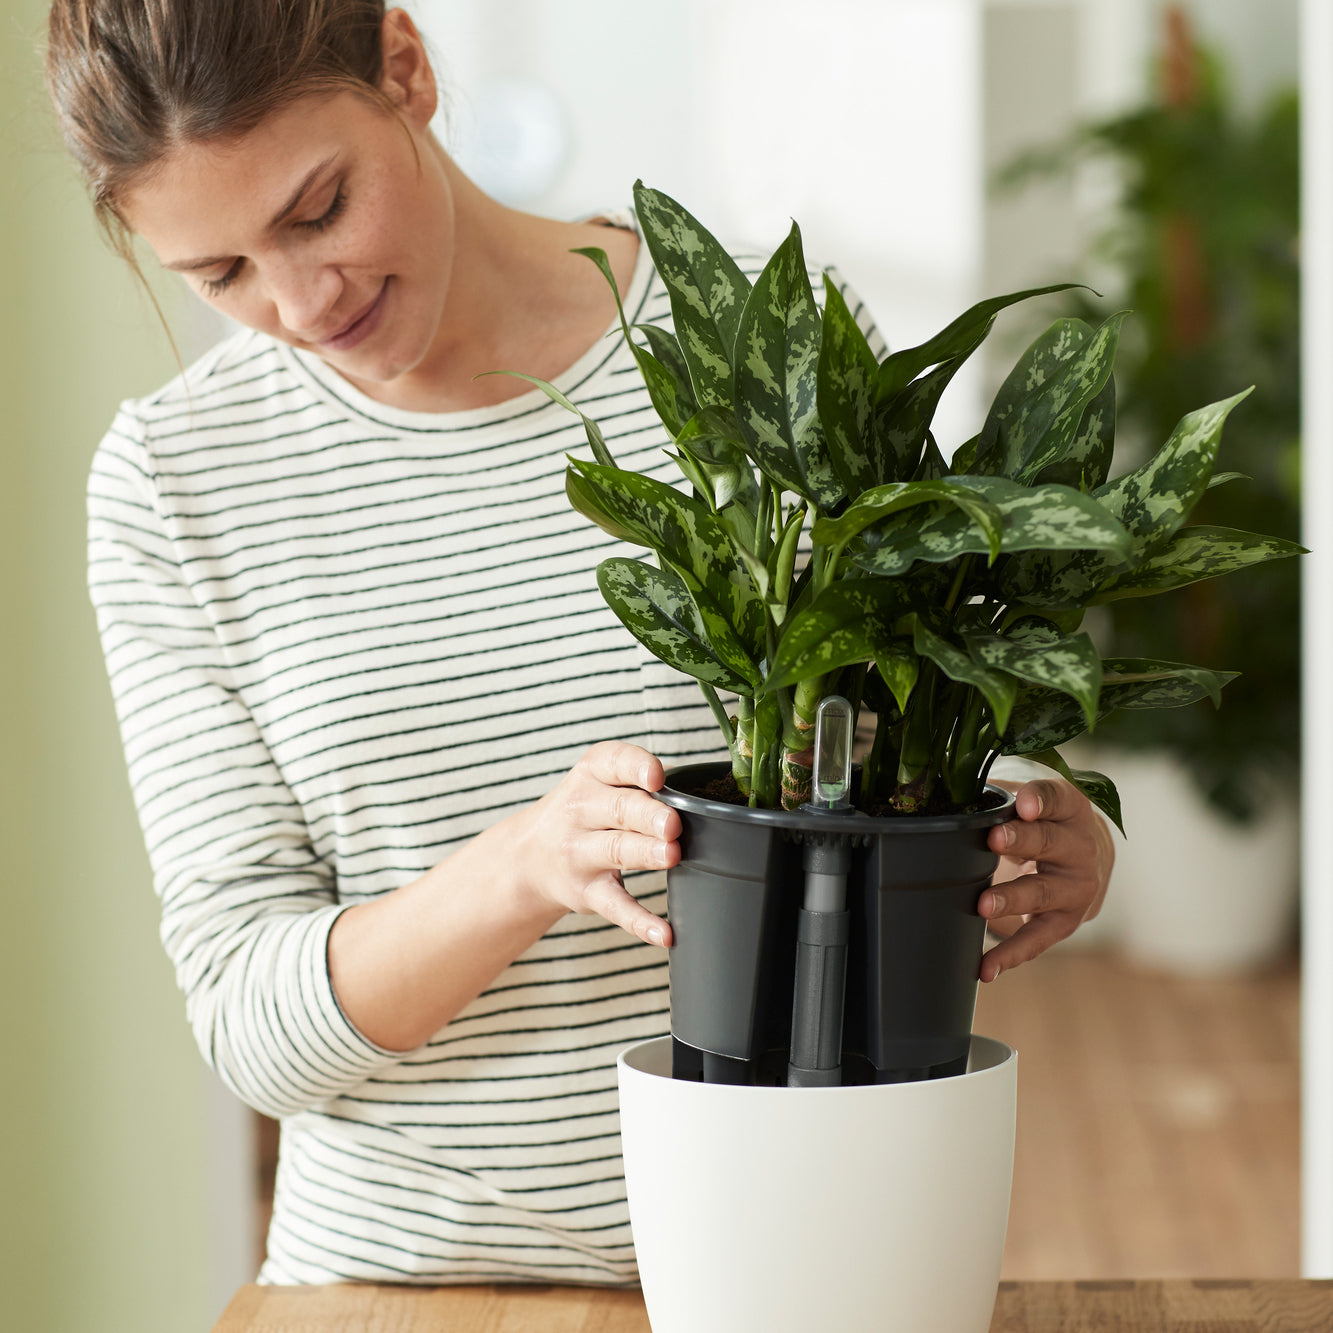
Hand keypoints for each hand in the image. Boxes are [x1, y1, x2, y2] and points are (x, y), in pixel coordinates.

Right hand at [513, 741, 679, 947]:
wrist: (528, 857)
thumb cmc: (585, 811)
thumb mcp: (598, 783)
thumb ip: (642, 784)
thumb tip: (703, 800)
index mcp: (591, 774)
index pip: (613, 762)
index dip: (637, 768)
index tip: (657, 777)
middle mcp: (581, 810)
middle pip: (619, 809)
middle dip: (648, 815)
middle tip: (673, 824)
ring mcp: (581, 853)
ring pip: (616, 850)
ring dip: (644, 853)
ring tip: (671, 856)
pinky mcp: (586, 893)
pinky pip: (615, 907)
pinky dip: (639, 921)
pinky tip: (664, 933)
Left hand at [976, 778, 1113, 981]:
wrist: (1088, 859)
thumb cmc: (1043, 822)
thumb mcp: (1031, 802)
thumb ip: (998, 798)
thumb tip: (946, 800)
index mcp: (1070, 808)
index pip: (1058, 798)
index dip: (1041, 800)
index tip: (1023, 804)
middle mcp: (1080, 847)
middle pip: (1050, 842)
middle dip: (1021, 842)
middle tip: (993, 841)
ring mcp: (1076, 888)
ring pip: (1043, 892)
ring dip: (1012, 898)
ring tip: (983, 905)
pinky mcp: (1065, 922)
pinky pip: (1036, 940)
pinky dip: (1010, 955)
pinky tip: (986, 967)